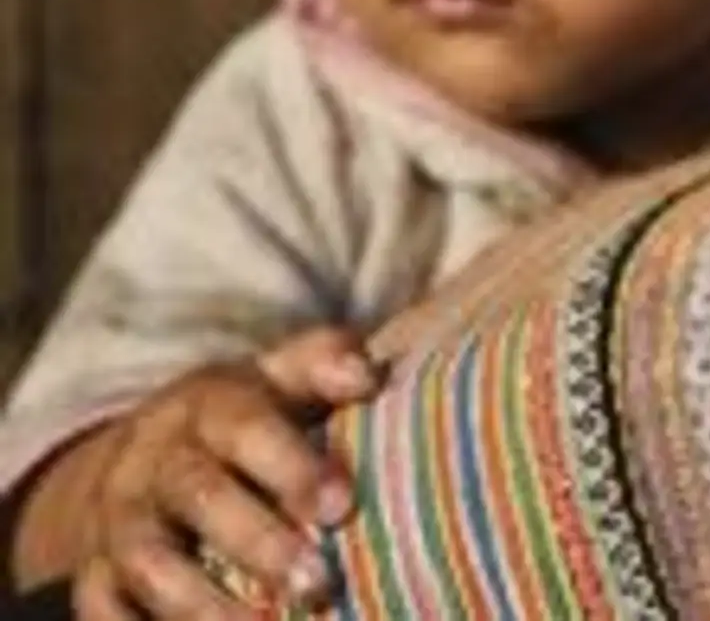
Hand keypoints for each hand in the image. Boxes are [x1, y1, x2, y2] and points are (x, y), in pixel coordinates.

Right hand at [69, 327, 377, 620]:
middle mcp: (154, 459)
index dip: (290, 466)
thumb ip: (324, 363)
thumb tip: (365, 376)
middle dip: (258, 542)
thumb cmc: (246, 415)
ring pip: (148, 561)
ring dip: (204, 602)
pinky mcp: (94, 572)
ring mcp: (118, 519)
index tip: (340, 507)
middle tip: (317, 583)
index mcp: (207, 405)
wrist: (143, 450)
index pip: (244, 426)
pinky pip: (103, 606)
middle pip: (199, 495)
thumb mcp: (280, 375)